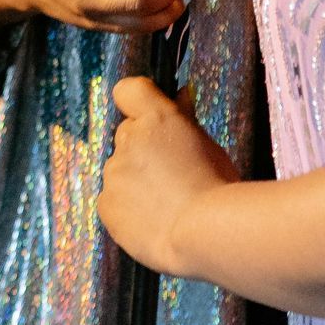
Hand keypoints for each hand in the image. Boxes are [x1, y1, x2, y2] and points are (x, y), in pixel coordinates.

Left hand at [98, 75, 238, 274]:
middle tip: (172, 174)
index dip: (137, 102)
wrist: (206, 234)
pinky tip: (154, 222)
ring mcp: (114, 173)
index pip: (129, 90)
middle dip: (144, 150)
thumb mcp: (210, 147)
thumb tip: (181, 96)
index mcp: (157, 119)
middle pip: (128, 136)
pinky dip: (128, 209)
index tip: (149, 115)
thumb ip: (186, 121)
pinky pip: (114, 201)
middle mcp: (129, 140)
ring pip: (121, 172)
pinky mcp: (106, 204)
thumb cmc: (219, 189)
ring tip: (168, 205)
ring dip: (137, 182)